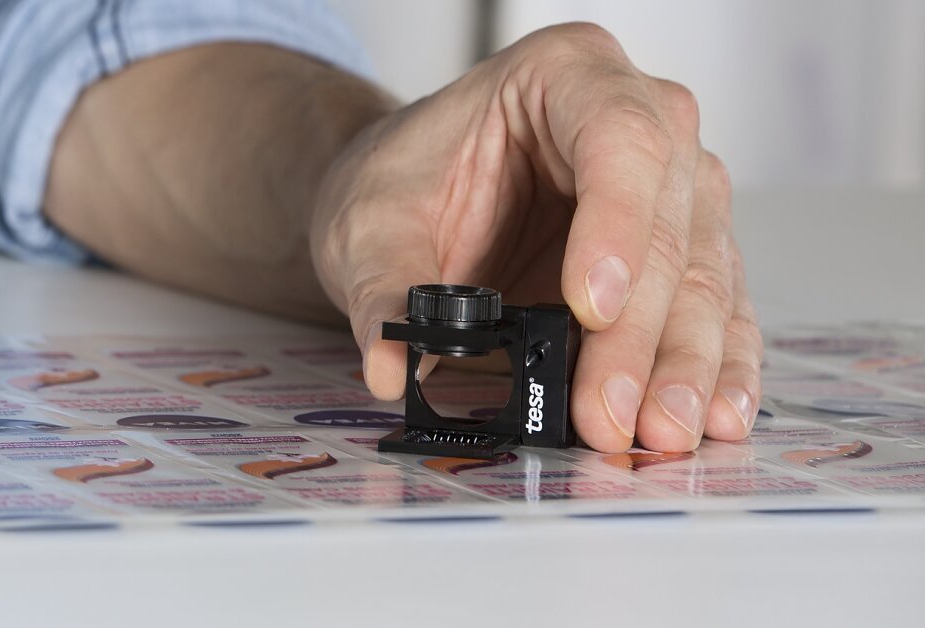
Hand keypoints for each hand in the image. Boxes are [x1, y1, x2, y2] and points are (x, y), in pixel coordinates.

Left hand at [311, 23, 758, 452]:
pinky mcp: (685, 254)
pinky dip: (711, 368)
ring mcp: (675, 188)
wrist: (412, 197)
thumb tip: (390, 365)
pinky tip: (712, 415)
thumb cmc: (404, 182)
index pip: (617, 138)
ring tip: (659, 433)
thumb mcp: (366, 225)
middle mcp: (642, 118)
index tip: (591, 307)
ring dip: (684, 365)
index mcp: (564, 74)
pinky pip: (715, 311)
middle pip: (669, 223)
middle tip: (613, 412)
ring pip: (703, 276)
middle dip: (641, 332)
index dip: (616, 225)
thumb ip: (381, 289)